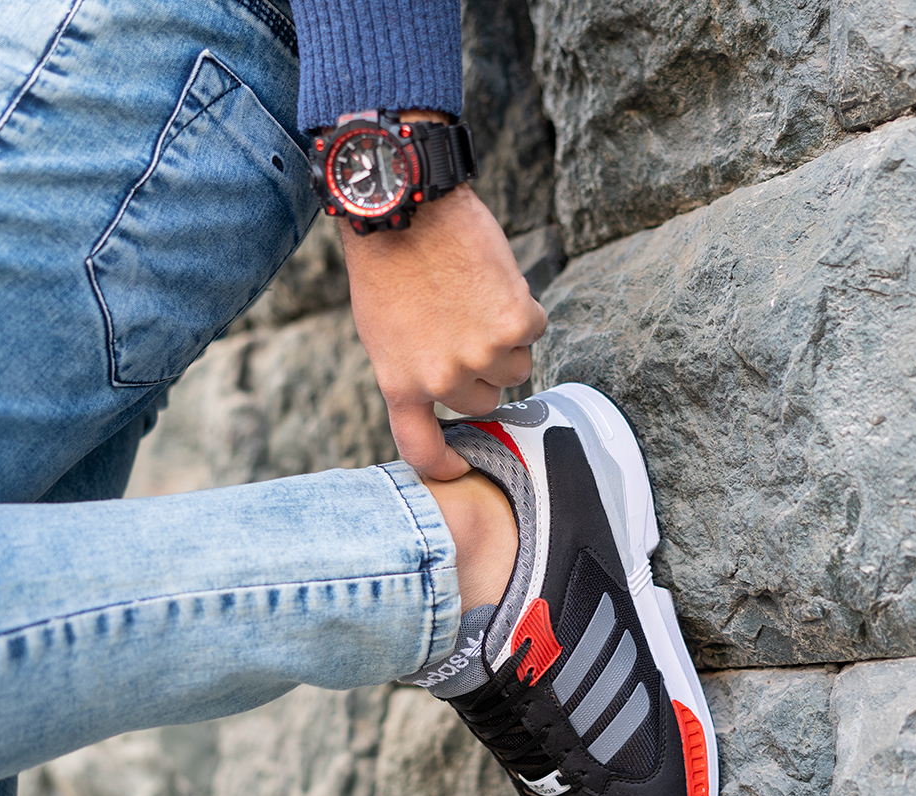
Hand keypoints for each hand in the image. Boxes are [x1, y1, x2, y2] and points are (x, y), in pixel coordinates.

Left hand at [339, 183, 546, 479]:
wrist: (406, 207)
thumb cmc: (388, 266)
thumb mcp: (382, 335)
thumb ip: (414, 373)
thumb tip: (449, 393)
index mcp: (402, 384)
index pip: (424, 448)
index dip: (445, 465)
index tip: (460, 467)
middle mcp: (443, 379)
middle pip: (486, 401)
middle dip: (483, 373)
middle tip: (468, 330)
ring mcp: (482, 354)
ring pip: (516, 368)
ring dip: (506, 340)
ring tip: (476, 300)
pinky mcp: (515, 323)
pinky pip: (534, 329)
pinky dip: (522, 307)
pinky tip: (492, 280)